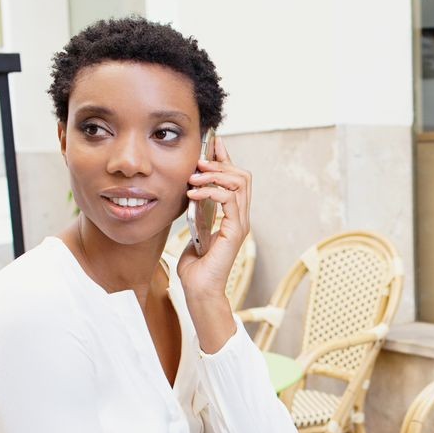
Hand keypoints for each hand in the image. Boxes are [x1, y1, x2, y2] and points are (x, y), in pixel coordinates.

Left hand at [176, 136, 251, 301]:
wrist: (199, 289)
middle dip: (220, 164)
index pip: (236, 179)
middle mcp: (241, 218)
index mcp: (233, 216)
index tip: (213, 143)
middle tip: (198, 164)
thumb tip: (190, 192)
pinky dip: (210, 192)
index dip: (226, 159)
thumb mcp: (193, 231)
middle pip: (243, 176)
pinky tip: (193, 195)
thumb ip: (197, 213)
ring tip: (193, 180)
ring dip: (214, 176)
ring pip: (239, 183)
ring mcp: (241, 224)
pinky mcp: (235, 231)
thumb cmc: (195, 267)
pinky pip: (229, 199)